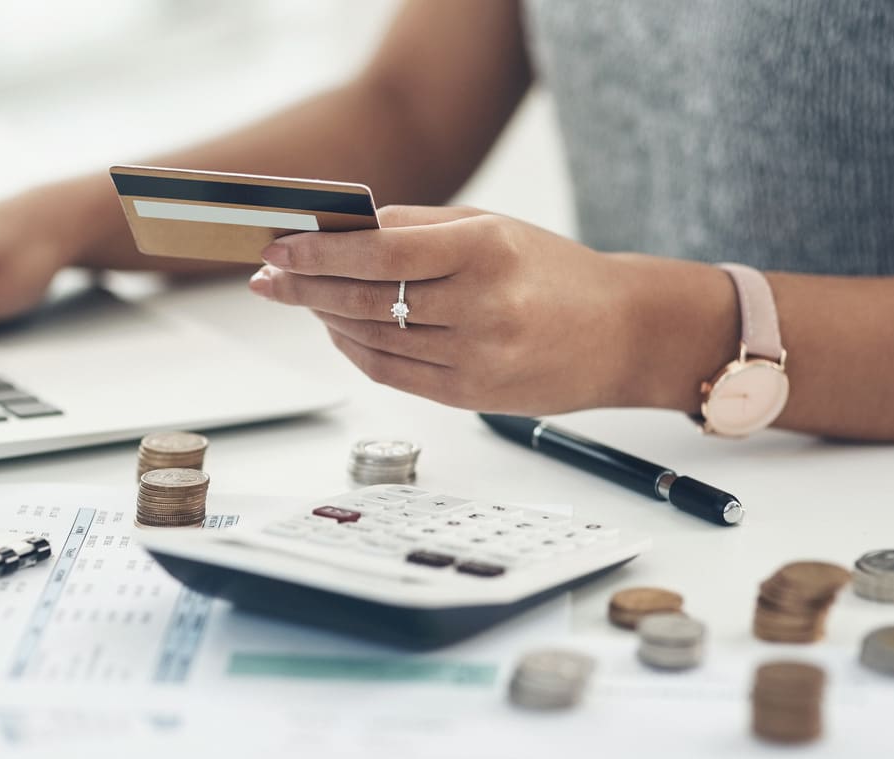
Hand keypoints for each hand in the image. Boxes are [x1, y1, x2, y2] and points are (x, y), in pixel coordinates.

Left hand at [247, 205, 688, 414]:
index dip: (319, 252)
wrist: (625, 334)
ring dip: (325, 316)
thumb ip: (414, 228)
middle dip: (304, 287)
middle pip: (365, 300)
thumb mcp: (491, 227)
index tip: (278, 247)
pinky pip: (391, 373)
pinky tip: (337, 328)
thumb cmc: (554, 271)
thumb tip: (339, 232)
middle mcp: (481, 306)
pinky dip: (355, 349)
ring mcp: (476, 358)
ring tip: (301, 295)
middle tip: (268, 275)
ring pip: (372, 338)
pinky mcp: (471, 397)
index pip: (380, 254)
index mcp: (486, 250)